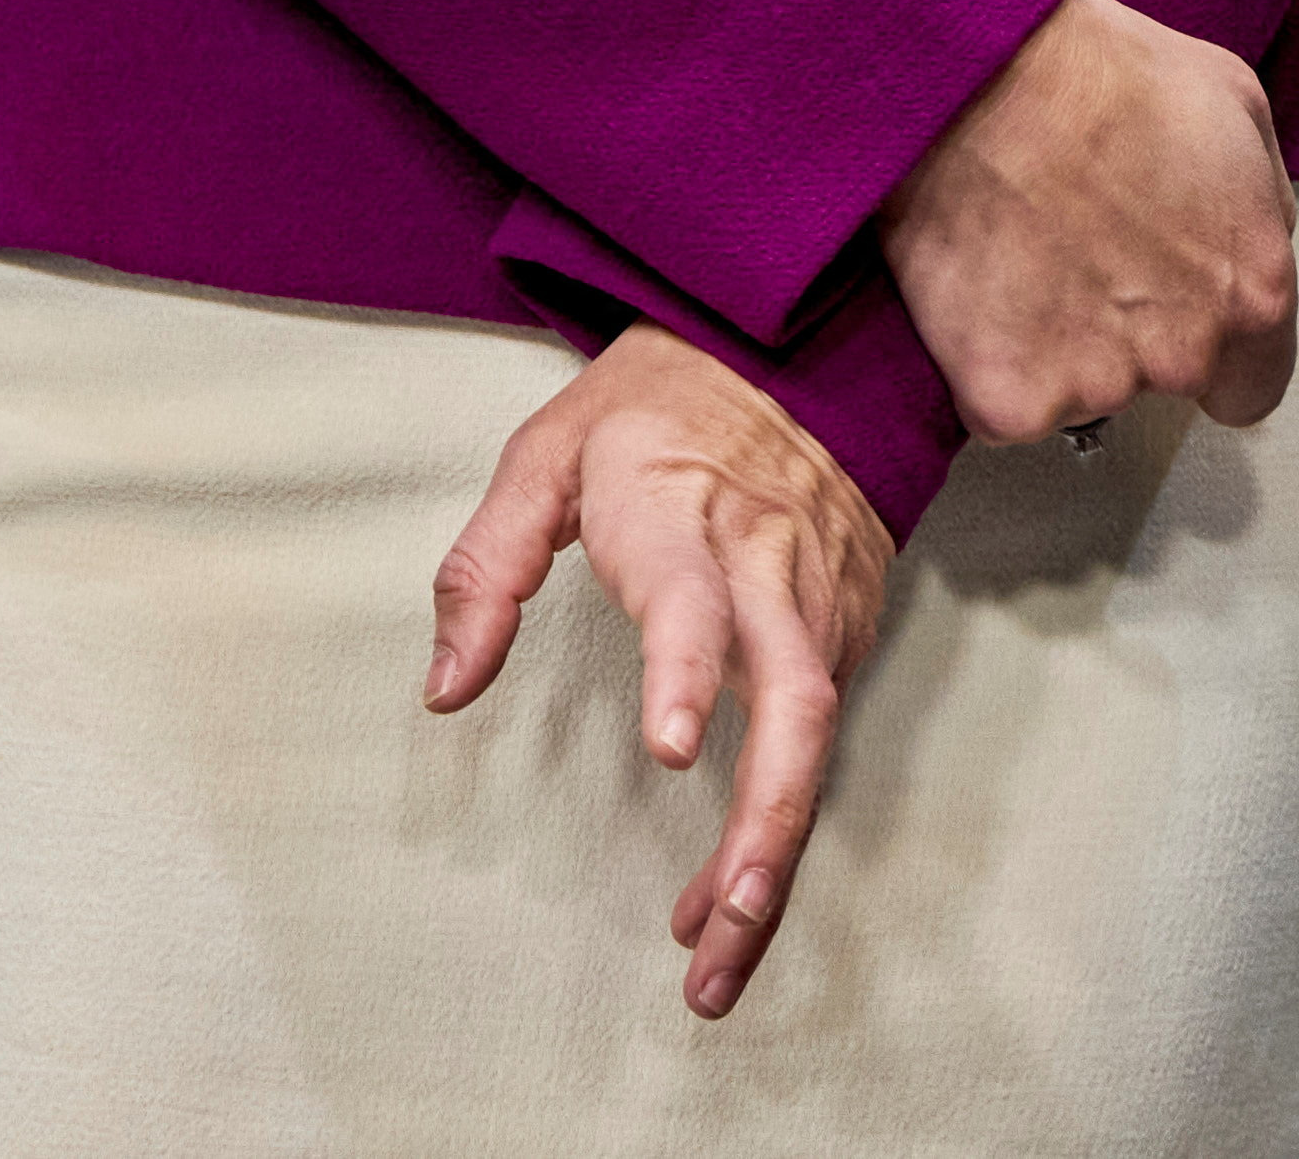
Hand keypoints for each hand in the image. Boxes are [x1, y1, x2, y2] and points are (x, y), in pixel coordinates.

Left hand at [429, 324, 895, 1022]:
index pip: (692, 595)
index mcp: (682, 508)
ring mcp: (821, 597)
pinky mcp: (851, 622)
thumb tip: (448, 688)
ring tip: (714, 957)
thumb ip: (487, 565)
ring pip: (820, 742)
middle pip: (792, 703)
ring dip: (772, 854)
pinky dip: (783, 822)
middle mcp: (767, 561)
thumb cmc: (658, 402)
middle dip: (760, 827)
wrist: (810, 341)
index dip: (686, 670)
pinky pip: (826, 738)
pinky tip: (732, 889)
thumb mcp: (545, 450)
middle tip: (712, 927)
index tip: (669, 751)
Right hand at [884, 0, 1298, 446]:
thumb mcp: (1236, 104)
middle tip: (1083, 254)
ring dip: (1057, 348)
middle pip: (1165, 383)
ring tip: (1026, 256)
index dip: (1215, 355)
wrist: (980, 78)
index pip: (1252, 387)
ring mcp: (1094, 387)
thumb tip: (1255, 247)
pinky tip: (981, 291)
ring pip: (1080, 394)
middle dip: (1134, 336)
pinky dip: (989, 364)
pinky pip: (1002, 407)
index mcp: (1253, 291)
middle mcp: (1184, 355)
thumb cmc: (1107, 73)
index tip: (1174, 316)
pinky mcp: (1007, 403)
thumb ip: (1262, 204)